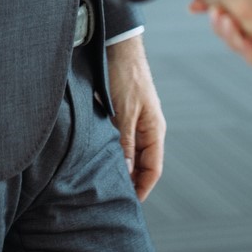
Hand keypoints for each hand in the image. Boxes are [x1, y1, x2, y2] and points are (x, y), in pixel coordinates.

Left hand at [106, 34, 165, 200]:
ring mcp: (134, 121)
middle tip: (110, 199)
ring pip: (128, 154)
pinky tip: (97, 159)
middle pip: (141, 165)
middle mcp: (146, 128)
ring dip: (119, 168)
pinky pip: (118, 141)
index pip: (153, 170)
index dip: (142, 189)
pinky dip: (111, 153)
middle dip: (129, 183)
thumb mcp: (124, 113)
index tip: (129, 205)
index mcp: (154, 130)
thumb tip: (125, 173)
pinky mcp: (120, 114)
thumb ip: (125, 143)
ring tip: (102, 184)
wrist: (118, 46)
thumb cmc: (126, 76)